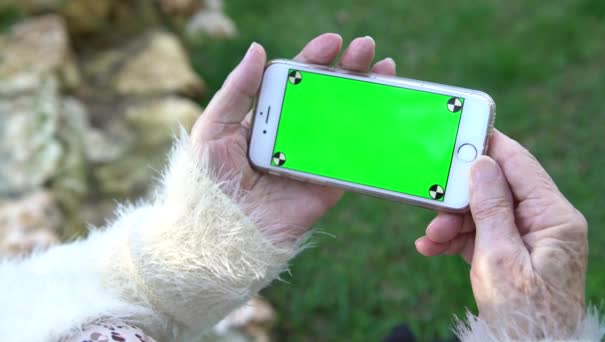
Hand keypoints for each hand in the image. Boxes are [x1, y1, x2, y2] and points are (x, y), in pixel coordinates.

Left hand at [191, 34, 396, 241]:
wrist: (221, 233)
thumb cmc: (208, 179)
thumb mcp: (214, 127)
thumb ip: (237, 90)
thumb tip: (258, 49)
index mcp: (268, 117)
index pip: (296, 81)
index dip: (315, 59)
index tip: (333, 42)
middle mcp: (294, 134)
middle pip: (327, 95)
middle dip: (348, 69)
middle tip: (365, 49)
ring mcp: (313, 158)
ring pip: (346, 121)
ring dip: (367, 94)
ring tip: (384, 69)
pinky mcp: (327, 184)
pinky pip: (352, 157)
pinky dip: (372, 136)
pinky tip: (386, 113)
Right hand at [416, 130, 587, 337]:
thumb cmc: (523, 313)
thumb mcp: (500, 257)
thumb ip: (490, 207)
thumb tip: (481, 163)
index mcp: (553, 217)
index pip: (520, 165)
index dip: (490, 145)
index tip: (460, 131)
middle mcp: (542, 222)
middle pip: (495, 189)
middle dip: (460, 196)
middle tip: (433, 201)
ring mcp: (525, 239)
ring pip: (482, 213)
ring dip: (452, 222)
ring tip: (431, 237)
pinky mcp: (509, 254)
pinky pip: (479, 235)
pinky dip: (455, 239)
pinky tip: (431, 246)